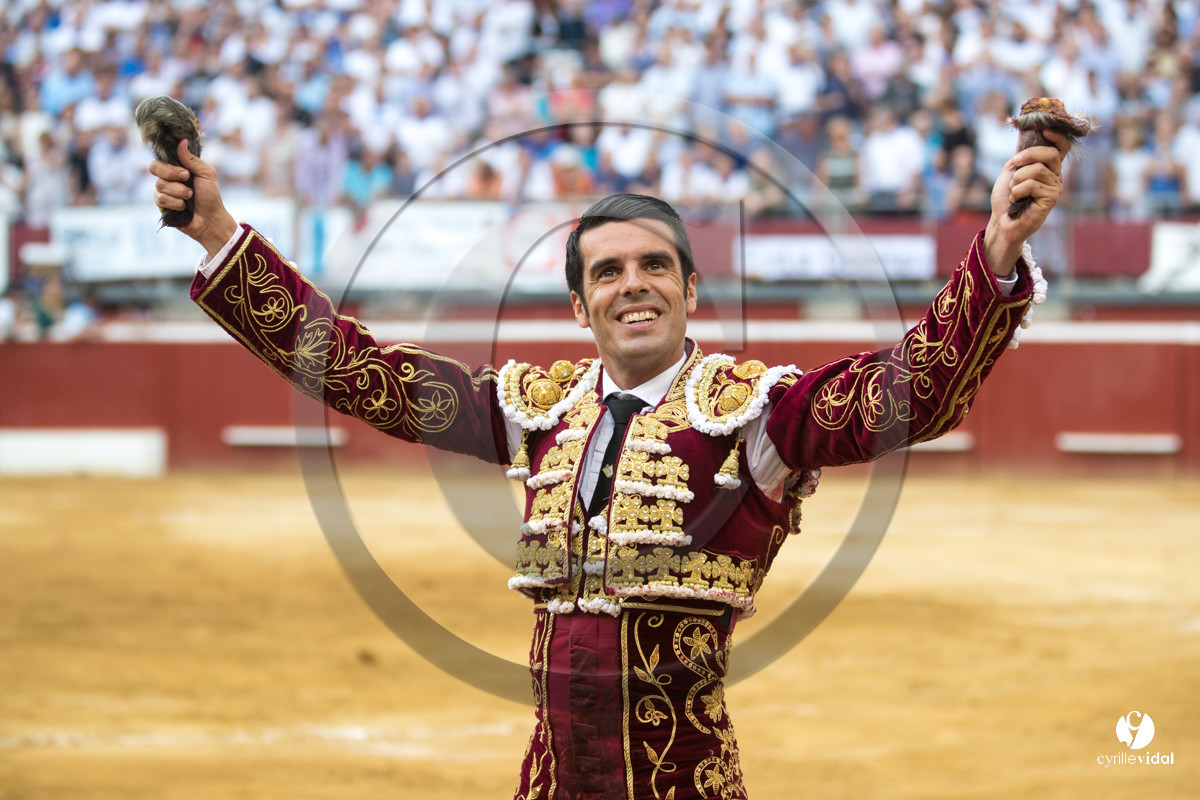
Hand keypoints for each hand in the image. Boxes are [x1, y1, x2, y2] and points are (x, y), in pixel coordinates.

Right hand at [149, 139, 238, 257]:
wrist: (211, 219)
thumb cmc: (210, 196)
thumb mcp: (206, 174)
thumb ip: (192, 159)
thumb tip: (182, 140)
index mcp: (176, 168)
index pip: (160, 157)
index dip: (168, 162)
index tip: (185, 170)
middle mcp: (166, 178)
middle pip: (153, 167)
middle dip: (171, 173)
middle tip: (187, 178)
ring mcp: (162, 192)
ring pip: (159, 185)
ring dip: (179, 191)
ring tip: (190, 197)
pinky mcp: (161, 206)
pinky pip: (161, 199)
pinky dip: (176, 203)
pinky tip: (184, 207)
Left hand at [982, 129, 1070, 275]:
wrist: (1001, 221)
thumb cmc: (1006, 197)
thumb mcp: (1011, 170)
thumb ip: (1021, 153)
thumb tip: (1024, 130)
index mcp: (1048, 167)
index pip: (1062, 147)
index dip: (1057, 136)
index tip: (1045, 130)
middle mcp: (1055, 176)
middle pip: (1050, 154)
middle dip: (1027, 155)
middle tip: (1014, 164)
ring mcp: (1055, 188)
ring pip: (1037, 169)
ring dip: (1017, 178)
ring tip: (1013, 190)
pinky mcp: (1050, 200)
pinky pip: (1033, 185)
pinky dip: (1017, 190)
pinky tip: (1016, 199)